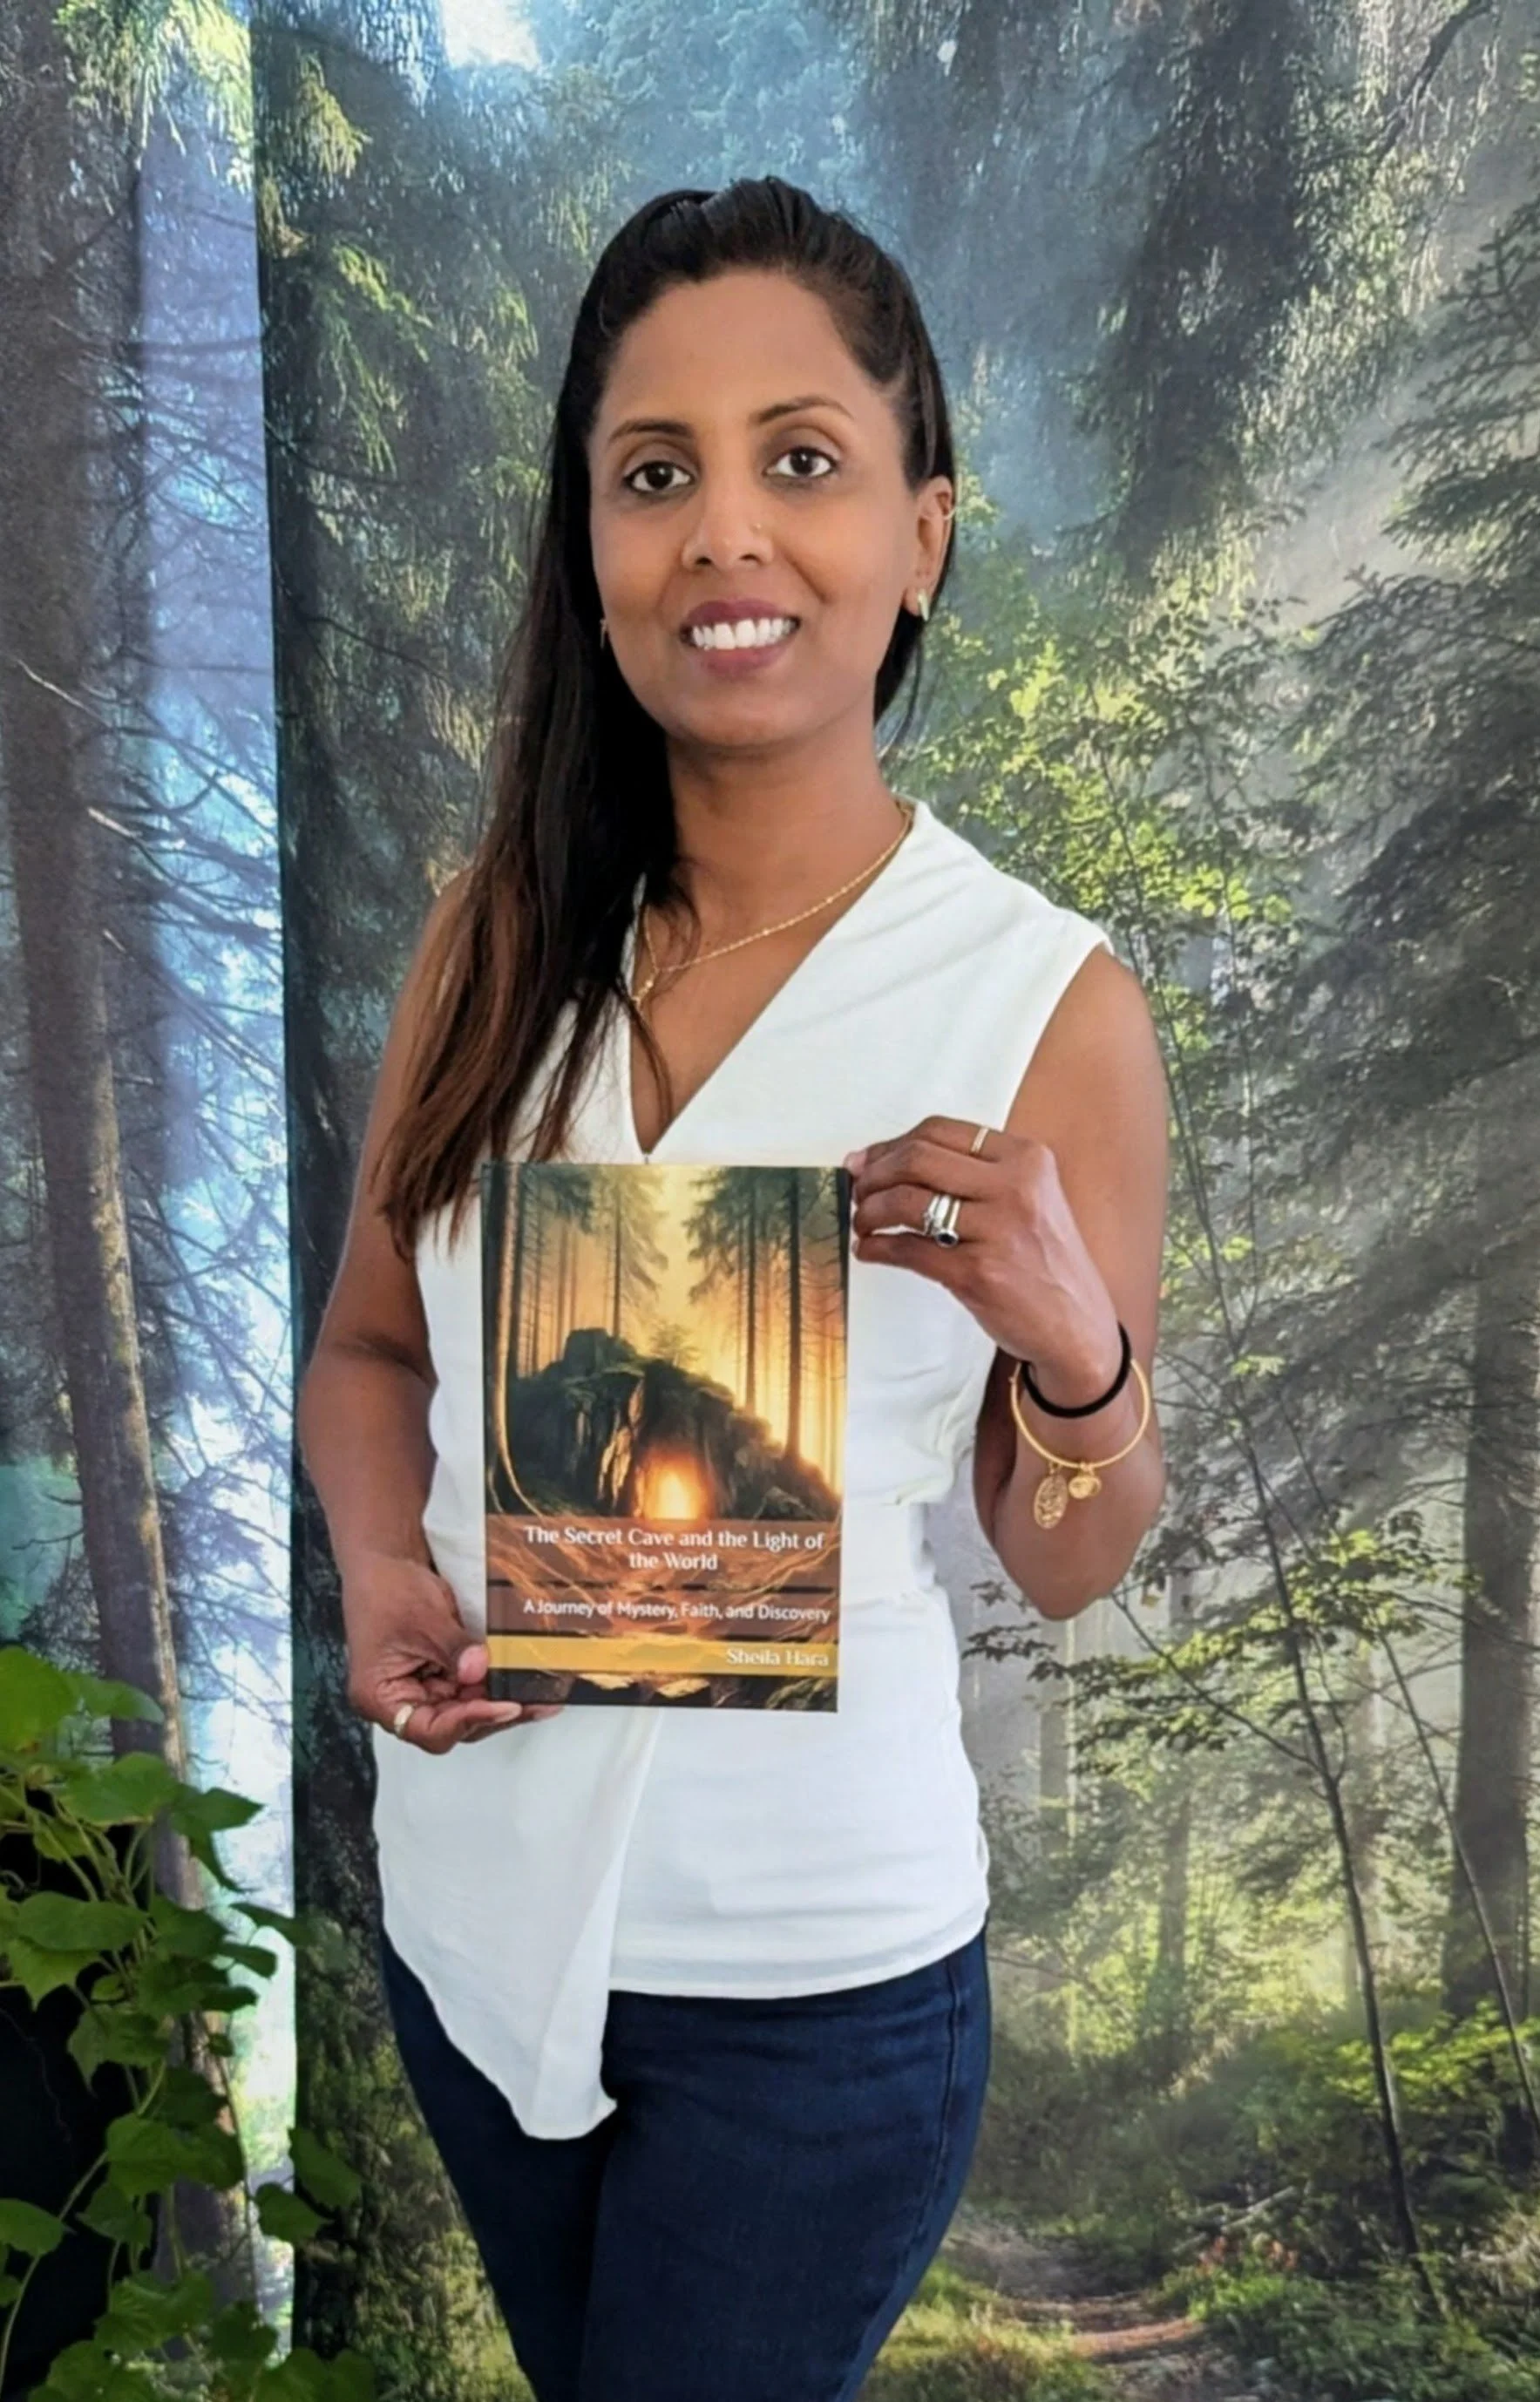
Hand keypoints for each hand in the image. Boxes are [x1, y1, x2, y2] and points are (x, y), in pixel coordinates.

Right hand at [341, 1550, 565, 1751]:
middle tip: (535, 1704)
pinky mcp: (440, 1673)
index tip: (504, 1706)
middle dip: (493, 1715)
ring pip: (465, 1708)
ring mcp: (422, 1688)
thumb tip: (479, 1670)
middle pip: (451, 1725)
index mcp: (381, 1697)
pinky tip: (521, 1678)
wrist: (384, 1561)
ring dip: (499, 1702)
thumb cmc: (387, 1589)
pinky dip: (493, 1683)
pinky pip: (470, 1687)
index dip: (468, 1722)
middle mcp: (401, 1701)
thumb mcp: (424, 1619)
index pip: (429, 1729)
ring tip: (540, 1695)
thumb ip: (454, 1649)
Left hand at [845, 1114, 1122, 1401]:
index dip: (891, 1144)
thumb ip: (972, 1176)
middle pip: (917, 1158)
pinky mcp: (979, 1274)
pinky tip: (870, 1251)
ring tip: (863, 1224)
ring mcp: (998, 1230)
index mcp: (1027, 1159)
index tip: (867, 1161)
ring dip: (870, 1212)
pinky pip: (907, 1250)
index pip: (940, 1131)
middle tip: (858, 1193)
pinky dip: (877, 1248)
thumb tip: (883, 1159)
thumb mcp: (1027, 1200)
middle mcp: (1016, 1187)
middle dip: (874, 1174)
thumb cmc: (1044, 1263)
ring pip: (906, 1201)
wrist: (1079, 1328)